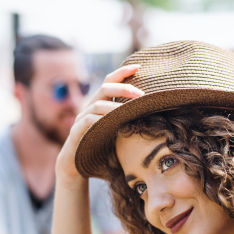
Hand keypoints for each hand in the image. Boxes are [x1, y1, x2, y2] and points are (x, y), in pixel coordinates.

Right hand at [55, 64, 143, 184]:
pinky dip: (100, 120)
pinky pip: (87, 121)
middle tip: (141, 94)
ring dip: (116, 106)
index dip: (123, 72)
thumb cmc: (100, 151)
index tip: (139, 67)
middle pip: (104, 88)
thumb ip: (130, 124)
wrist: (75, 167)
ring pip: (97, 104)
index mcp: (100, 105)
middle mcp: (89, 108)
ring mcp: (81, 119)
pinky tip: (113, 124)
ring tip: (131, 110)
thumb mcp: (118, 135)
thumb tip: (158, 119)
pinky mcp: (76, 132)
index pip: (109, 81)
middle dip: (123, 88)